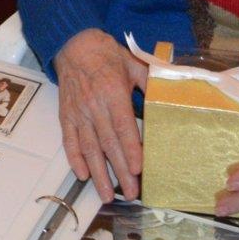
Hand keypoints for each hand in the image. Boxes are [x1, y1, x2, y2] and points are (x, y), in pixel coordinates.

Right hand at [53, 28, 147, 200]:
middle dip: (118, 171)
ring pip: (88, 147)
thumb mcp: (134, 64)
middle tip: (130, 193)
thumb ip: (151, 83)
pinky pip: (69, 140)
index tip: (137, 169)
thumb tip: (172, 97)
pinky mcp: (66, 115)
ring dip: (97, 173)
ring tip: (106, 195)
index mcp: (113, 92)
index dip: (129, 149)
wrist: (74, 45)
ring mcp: (78, 112)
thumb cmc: (108, 55)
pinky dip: (74, 158)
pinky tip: (82, 175)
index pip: (122, 126)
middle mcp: (94, 105)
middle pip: (107, 143)